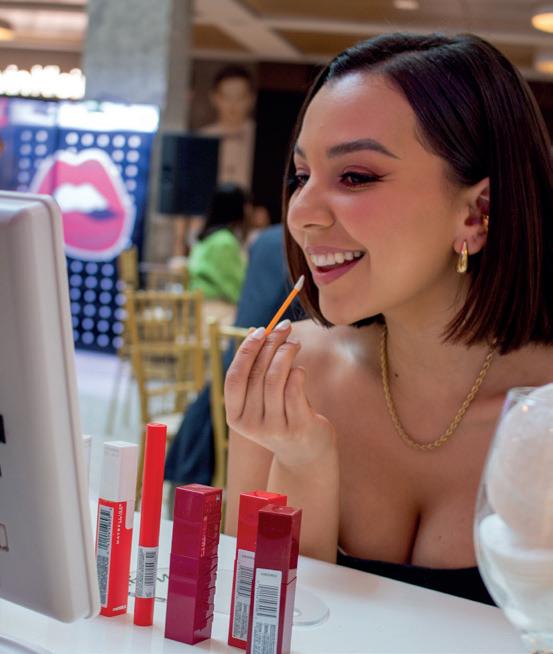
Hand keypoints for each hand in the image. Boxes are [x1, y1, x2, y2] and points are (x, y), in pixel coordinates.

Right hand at [224, 321, 336, 468]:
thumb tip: (254, 331)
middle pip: (257, 373)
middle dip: (271, 344)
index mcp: (235, 416)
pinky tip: (300, 369)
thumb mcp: (262, 396)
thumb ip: (256, 368)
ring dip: (286, 353)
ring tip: (295, 344)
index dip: (246, 350)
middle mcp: (251, 424)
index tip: (260, 329)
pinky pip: (294, 389)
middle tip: (284, 328)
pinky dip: (297, 372)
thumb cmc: (281, 415)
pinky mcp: (297, 427)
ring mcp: (273, 428)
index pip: (234, 377)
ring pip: (275, 378)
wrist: (304, 453)